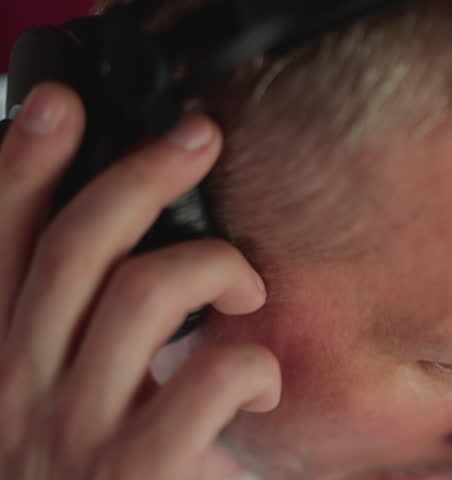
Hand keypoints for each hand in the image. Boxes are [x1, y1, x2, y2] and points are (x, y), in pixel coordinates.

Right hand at [0, 83, 280, 479]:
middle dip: (140, 172)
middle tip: (198, 136)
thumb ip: (90, 342)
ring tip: (245, 287)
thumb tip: (140, 262)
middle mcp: (20, 392)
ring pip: (142, 292)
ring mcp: (73, 436)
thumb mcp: (77, 406)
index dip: (20, 167)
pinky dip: (250, 363)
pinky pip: (207, 375)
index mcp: (4, 367)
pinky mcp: (136, 475)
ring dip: (214, 268)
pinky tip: (258, 386)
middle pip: (75, 247)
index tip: (61, 108)